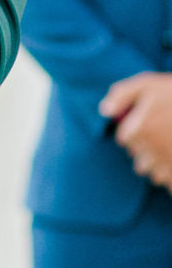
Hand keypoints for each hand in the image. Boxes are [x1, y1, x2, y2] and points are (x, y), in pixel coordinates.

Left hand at [100, 71, 171, 191]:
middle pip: (139, 157)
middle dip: (148, 146)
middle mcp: (148, 153)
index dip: (137, 127)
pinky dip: (171, 175)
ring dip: (160, 162)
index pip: (124, 138)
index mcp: (137, 131)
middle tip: (167, 130)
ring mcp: (165, 168)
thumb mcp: (149, 84)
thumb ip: (122, 94)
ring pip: (153, 171)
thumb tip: (104, 110)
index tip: (153, 119)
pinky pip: (167, 183)